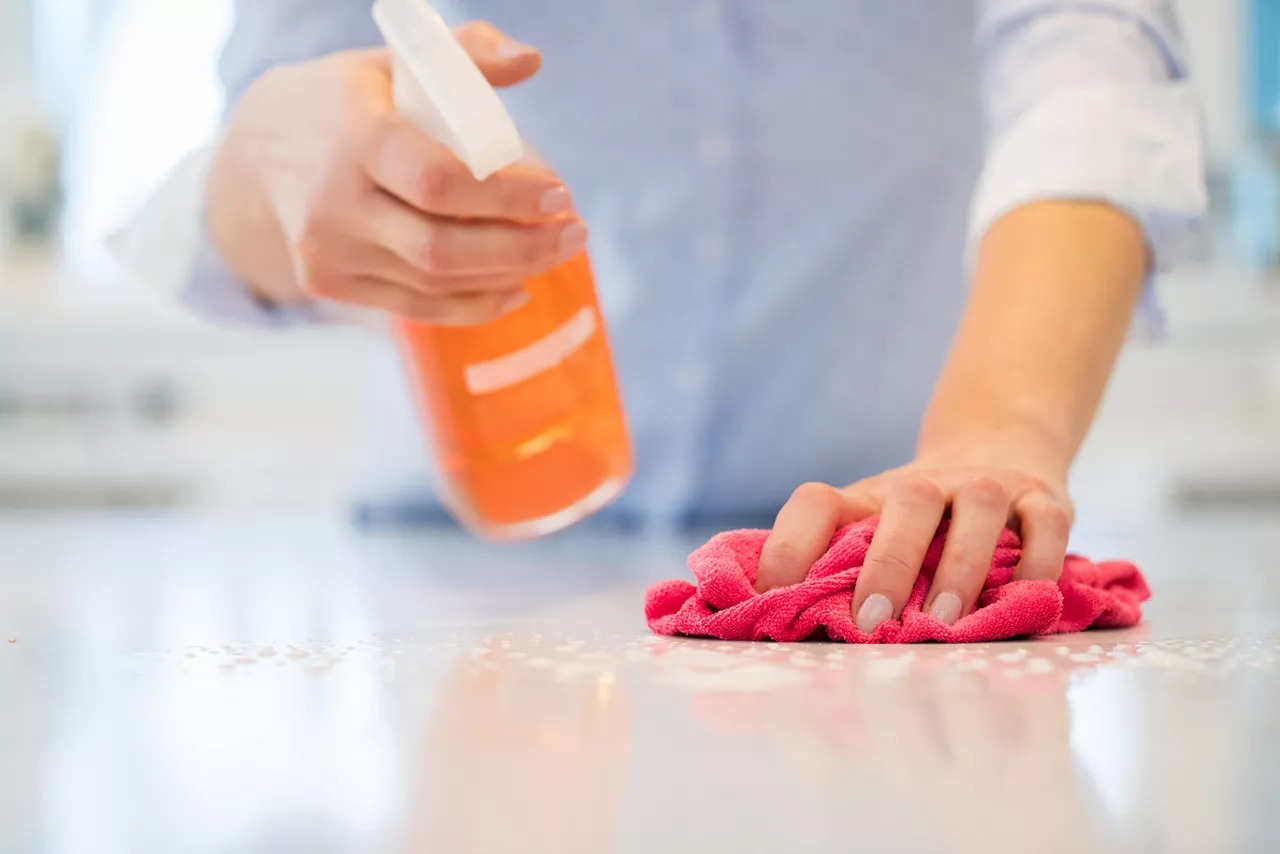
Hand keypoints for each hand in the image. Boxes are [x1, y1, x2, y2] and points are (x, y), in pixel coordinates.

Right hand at [205, 22, 584, 324]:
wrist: (258, 151)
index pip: (442, 184)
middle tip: (575, 232)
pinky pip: (416, 308)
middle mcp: (335, 204)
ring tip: (555, 252)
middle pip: (443, 248)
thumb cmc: (346, 100)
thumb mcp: (395, 62)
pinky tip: (515, 289)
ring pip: (435, 283)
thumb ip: (465, 55)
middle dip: (523, 247)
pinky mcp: (331, 285)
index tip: (560, 194)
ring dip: (509, 274)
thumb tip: (531, 62)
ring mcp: (329, 253)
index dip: (509, 198)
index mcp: (356, 140)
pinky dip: (473, 305)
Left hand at [756, 445, 1073, 631]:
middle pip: (906, 504)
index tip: (772, 598)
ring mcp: (988, 486)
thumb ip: (838, 568)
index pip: (817, 502)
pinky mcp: (1045, 497)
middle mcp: (927, 484)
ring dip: (960, 566)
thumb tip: (776, 626)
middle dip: (888, 564)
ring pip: (977, 509)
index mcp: (870, 497)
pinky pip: (1046, 524)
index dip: (788, 545)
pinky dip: (1038, 562)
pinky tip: (1024, 599)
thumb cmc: (919, 518)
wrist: (998, 443)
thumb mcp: (873, 528)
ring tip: (946, 622)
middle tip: (871, 621)